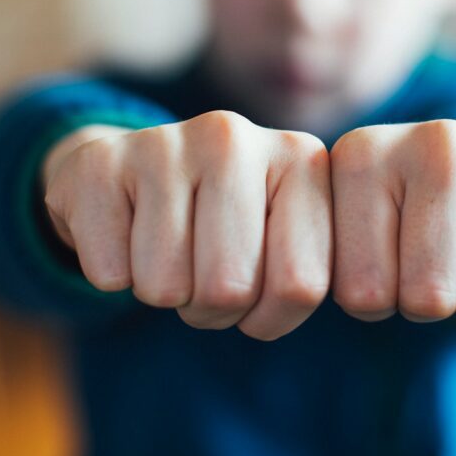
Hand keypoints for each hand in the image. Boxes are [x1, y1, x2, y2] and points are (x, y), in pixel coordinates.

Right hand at [42, 110, 332, 340]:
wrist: (127, 172)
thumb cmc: (221, 225)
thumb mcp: (281, 242)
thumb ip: (310, 270)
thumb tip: (354, 301)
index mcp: (301, 159)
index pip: (301, 287)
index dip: (270, 317)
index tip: (256, 295)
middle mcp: (236, 137)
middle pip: (229, 289)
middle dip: (211, 308)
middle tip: (201, 275)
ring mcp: (165, 141)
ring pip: (165, 287)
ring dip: (162, 292)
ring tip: (165, 252)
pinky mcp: (102, 162)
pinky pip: (110, 272)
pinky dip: (112, 272)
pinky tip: (123, 232)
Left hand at [329, 119, 455, 322]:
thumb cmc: (399, 222)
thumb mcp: (346, 234)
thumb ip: (317, 261)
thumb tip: (297, 294)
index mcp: (361, 155)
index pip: (364, 295)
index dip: (377, 301)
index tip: (382, 264)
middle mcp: (432, 140)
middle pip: (430, 297)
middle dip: (431, 301)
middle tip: (433, 261)